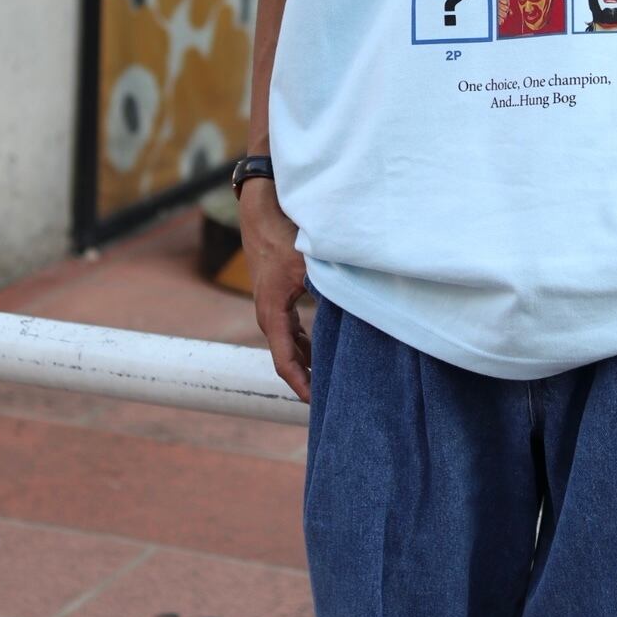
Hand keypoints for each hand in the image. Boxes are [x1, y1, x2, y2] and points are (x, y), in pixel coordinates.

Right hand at [239, 181, 311, 403]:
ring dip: (308, 361)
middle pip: (288, 358)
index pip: (285, 362)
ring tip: (331, 379)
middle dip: (307, 379)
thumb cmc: (283, 237)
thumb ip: (329, 288)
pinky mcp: (278, 298)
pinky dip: (306, 343)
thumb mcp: (308, 265)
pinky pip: (291, 330)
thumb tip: (354, 307)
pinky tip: (324, 349)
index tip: (316, 404)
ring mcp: (271, 307)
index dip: (301, 385)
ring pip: (290, 345)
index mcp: (272, 314)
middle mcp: (268, 315)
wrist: (262, 213)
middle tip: (332, 397)